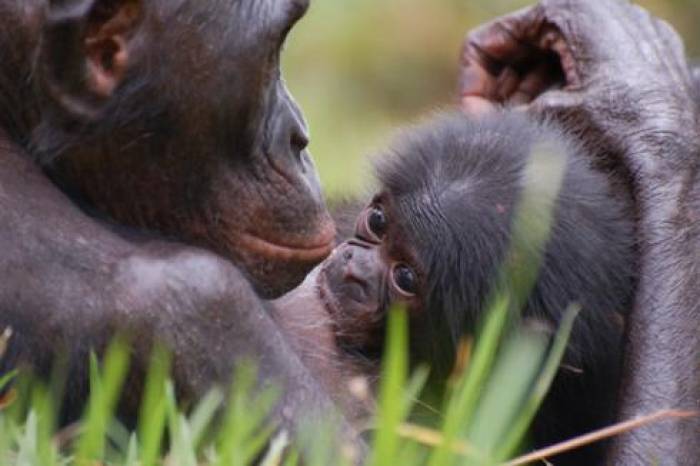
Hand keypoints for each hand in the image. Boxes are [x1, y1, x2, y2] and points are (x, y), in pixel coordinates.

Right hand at [460, 0, 698, 177]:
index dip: (472, 83)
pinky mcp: (648, 57)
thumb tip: (470, 120)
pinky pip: (586, 65)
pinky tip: (555, 124)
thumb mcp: (540, 121)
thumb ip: (495, 113)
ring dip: (529, 92)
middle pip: (523, 46)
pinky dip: (562, 91)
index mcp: (573, 10)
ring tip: (525, 129)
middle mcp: (607, 10)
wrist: (679, 169)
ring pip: (553, 57)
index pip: (491, 39)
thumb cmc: (613, 138)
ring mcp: (632, 33)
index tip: (473, 120)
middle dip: (502, 88)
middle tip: (493, 126)